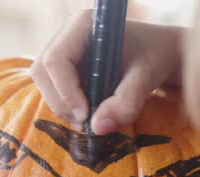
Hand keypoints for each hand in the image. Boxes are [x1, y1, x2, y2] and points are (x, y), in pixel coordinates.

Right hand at [32, 9, 183, 134]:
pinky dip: (64, 104)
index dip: (65, 92)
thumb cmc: (153, 56)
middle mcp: (66, 31)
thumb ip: (125, 102)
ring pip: (43, 80)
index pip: (56, 59)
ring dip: (61, 106)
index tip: (86, 116)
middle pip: (42, 70)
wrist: (158, 51)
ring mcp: (61, 46)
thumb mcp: (145, 78)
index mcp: (83, 24)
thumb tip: (97, 128)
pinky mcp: (63, 62)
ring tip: (88, 120)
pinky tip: (86, 111)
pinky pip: (51, 85)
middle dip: (60, 102)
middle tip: (85, 124)